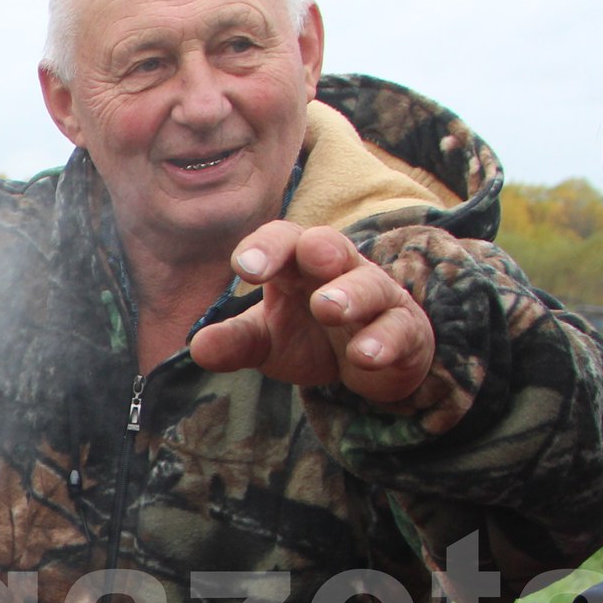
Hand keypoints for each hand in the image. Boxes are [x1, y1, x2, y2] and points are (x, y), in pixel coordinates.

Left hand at [189, 223, 435, 405]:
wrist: (368, 360)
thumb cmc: (308, 336)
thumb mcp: (266, 340)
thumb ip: (235, 341)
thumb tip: (197, 348)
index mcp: (298, 265)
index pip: (282, 241)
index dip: (265, 247)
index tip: (243, 267)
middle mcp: (339, 271)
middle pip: (331, 246)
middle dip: (321, 249)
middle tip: (310, 259)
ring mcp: (376, 298)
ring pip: (369, 285)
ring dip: (351, 295)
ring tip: (329, 308)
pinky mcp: (405, 330)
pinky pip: (398, 329)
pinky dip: (383, 341)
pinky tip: (365, 355)